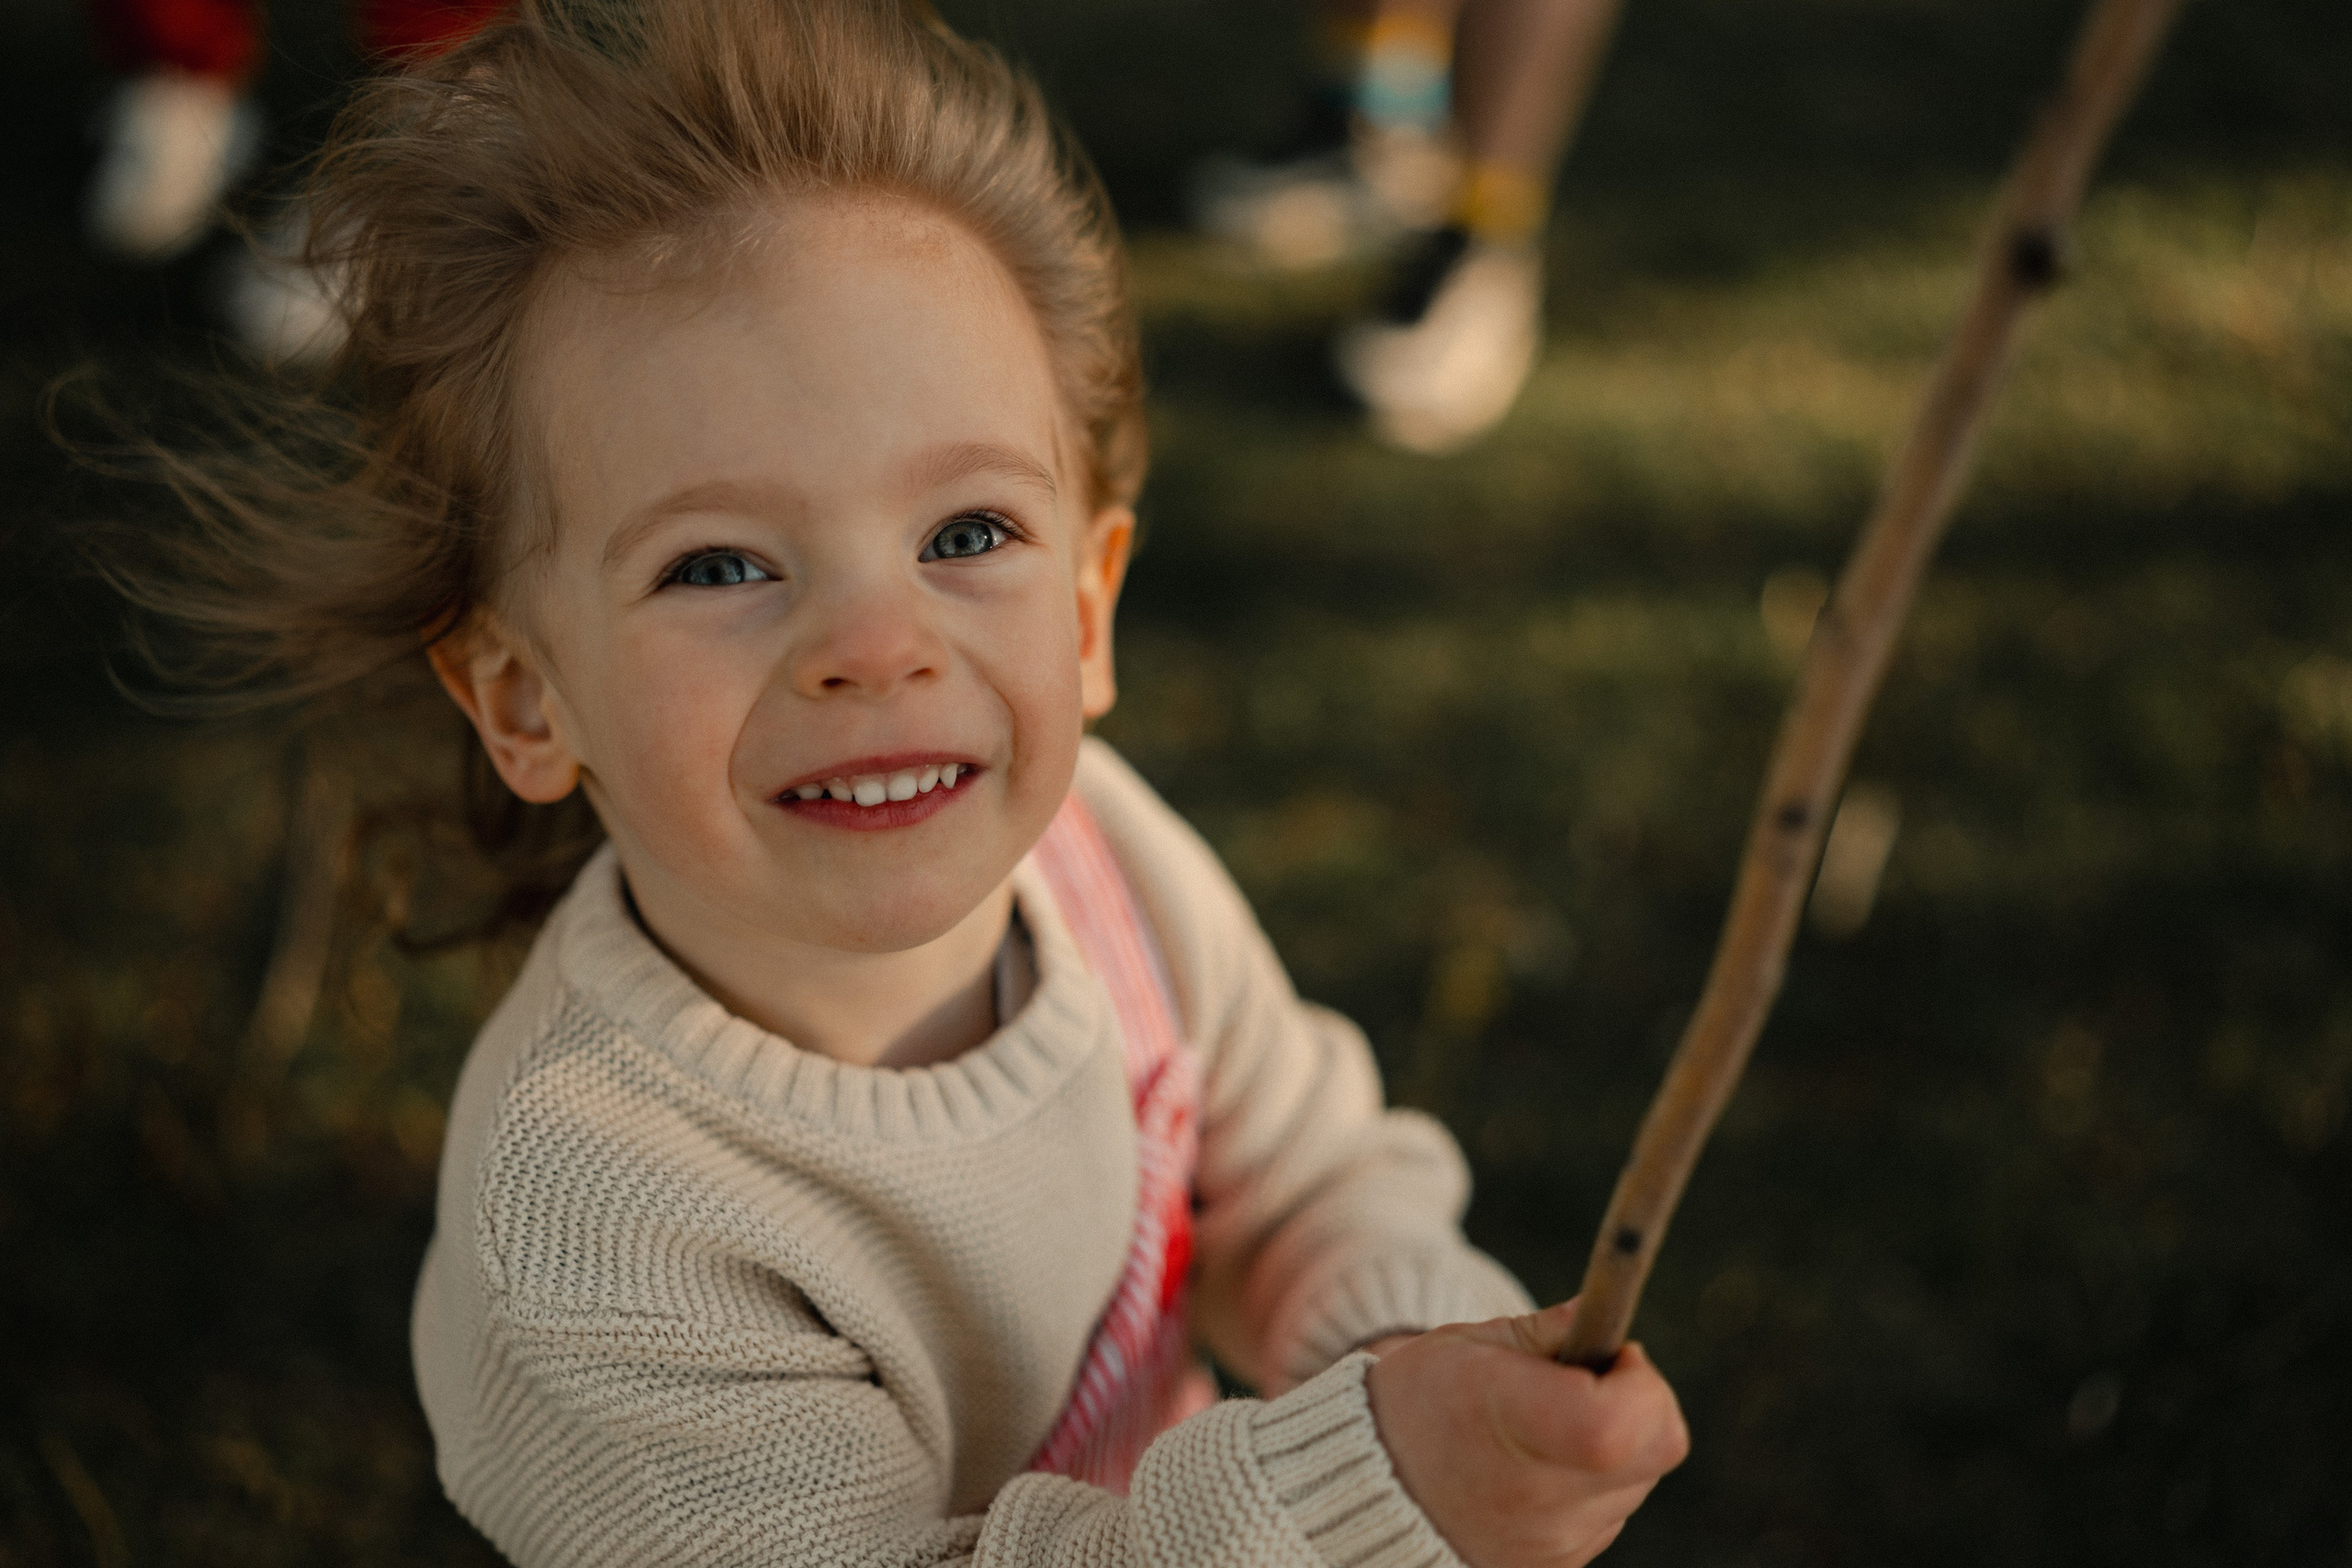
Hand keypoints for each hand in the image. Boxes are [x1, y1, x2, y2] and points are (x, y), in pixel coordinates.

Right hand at [1363, 1300, 1688, 1567]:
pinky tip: (1533, 1468)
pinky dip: (1591, 1485)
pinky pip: (1609, 1514)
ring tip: (1542, 1428)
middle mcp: (1542, 1498)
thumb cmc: (1417, 1401)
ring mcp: (1554, 1544)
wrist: (1363, 1491)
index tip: (1609, 1354)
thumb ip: (1547, 1332)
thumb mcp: (1471, 1345)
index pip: (1629, 1419)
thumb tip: (1600, 1312)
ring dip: (1615, 1447)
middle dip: (1638, 1403)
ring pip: (1638, 1481)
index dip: (1640, 1380)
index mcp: (1516, 1425)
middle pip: (1654, 1448)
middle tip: (1582, 1382)